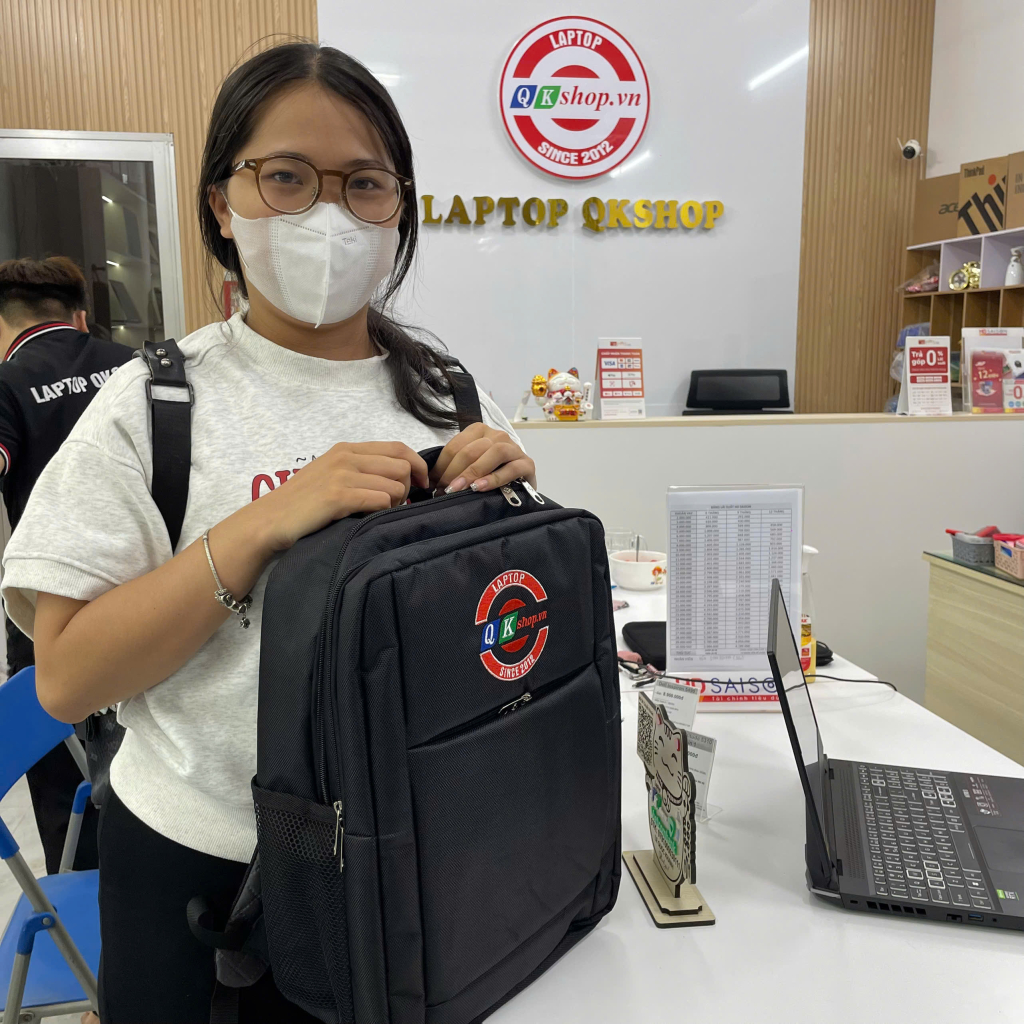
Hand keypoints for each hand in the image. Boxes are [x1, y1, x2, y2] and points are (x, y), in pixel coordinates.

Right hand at [257, 442, 428, 550]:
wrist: (269, 520)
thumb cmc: (302, 504)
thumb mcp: (331, 475)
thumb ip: (360, 470)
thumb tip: (399, 478)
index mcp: (346, 449)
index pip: (398, 447)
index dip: (417, 465)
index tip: (421, 483)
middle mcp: (346, 457)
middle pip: (402, 465)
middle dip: (407, 488)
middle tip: (396, 505)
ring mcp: (342, 475)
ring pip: (395, 484)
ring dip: (396, 502)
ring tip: (380, 513)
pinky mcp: (338, 496)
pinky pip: (381, 500)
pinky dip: (383, 511)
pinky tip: (370, 518)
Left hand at [431, 423, 535, 493]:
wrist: (520, 483)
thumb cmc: (491, 474)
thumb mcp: (470, 465)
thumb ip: (454, 468)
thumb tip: (431, 481)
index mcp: (479, 431)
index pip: (455, 446)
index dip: (441, 466)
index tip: (433, 484)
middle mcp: (497, 435)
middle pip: (471, 450)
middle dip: (453, 472)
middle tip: (444, 491)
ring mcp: (513, 448)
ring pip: (493, 453)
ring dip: (472, 472)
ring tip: (458, 489)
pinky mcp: (527, 464)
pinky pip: (510, 469)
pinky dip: (494, 478)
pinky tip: (480, 488)